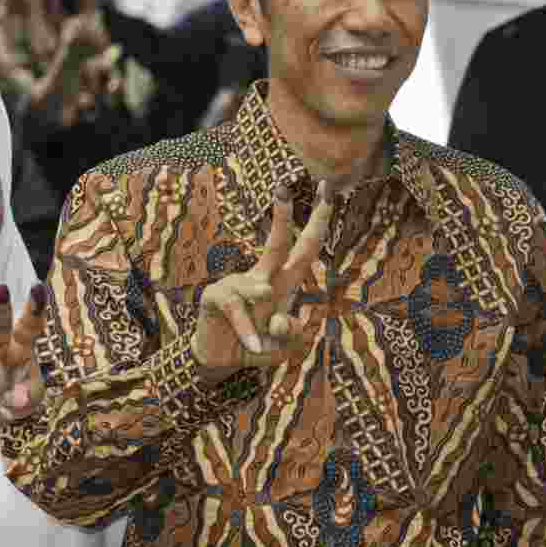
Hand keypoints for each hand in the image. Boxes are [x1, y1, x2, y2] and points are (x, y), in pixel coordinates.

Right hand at [0, 284, 47, 449]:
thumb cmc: (13, 400)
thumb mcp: (32, 397)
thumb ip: (29, 392)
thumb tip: (12, 394)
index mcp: (20, 347)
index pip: (29, 325)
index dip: (34, 308)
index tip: (38, 289)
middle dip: (0, 307)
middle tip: (0, 289)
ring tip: (5, 401)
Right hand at [191, 181, 333, 378]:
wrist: (220, 359)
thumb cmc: (256, 344)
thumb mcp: (283, 345)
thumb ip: (292, 335)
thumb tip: (281, 318)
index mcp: (283, 283)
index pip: (305, 248)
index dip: (318, 223)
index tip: (329, 192)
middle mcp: (262, 277)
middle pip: (276, 244)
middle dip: (281, 216)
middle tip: (283, 187)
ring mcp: (237, 285)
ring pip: (256, 286)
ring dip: (258, 319)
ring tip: (259, 343)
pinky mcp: (216, 297)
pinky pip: (237, 310)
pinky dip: (247, 331)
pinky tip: (253, 345)